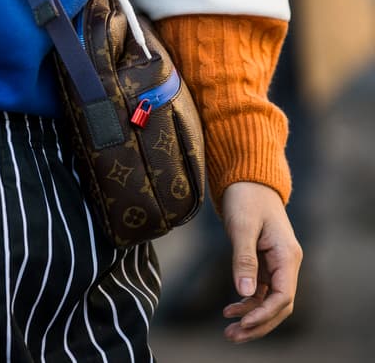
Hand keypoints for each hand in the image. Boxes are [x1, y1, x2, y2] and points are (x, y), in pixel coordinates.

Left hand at [220, 181, 302, 342]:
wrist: (248, 180)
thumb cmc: (246, 199)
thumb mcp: (242, 227)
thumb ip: (243, 258)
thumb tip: (244, 291)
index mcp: (287, 256)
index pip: (283, 296)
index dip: (264, 314)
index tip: (242, 324)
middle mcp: (287, 263)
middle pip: (279, 306)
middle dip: (258, 324)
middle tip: (232, 336)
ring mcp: (277, 265)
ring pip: (270, 302)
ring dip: (252, 318)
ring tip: (228, 331)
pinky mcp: (265, 263)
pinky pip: (261, 292)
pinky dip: (247, 303)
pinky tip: (229, 310)